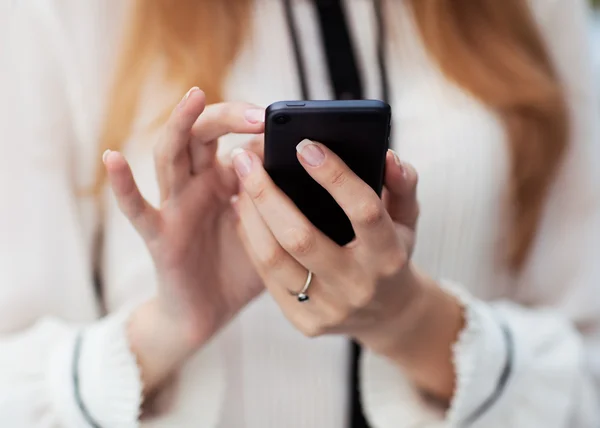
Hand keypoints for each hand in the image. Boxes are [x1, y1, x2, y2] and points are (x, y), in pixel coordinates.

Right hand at [103, 88, 265, 392]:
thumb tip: (305, 167)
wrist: (209, 312)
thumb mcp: (269, 229)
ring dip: (180, 124)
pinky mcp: (158, 234)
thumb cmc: (240, 268)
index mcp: (226, 180)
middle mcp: (198, 184)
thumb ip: (281, 201)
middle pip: (202, 135)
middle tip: (258, 114)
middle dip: (226, 117)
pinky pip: (137, 208)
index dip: (257, 127)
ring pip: (170, 156)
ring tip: (194, 96)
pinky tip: (113, 158)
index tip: (287, 121)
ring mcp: (175, 205)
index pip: (237, 138)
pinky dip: (123, 184)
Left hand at [232, 139, 462, 399]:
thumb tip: (387, 155)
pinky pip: (267, 276)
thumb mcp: (407, 219)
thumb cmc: (392, 254)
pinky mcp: (305, 322)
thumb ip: (402, 184)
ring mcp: (329, 309)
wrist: (388, 314)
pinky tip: (243, 211)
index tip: (305, 145)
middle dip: (267, 193)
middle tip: (245, 156)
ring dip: (250, 214)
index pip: (363, 211)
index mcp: (389, 256)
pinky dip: (251, 238)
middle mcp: (359, 286)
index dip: (334, 176)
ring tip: (238, 180)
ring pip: (274, 258)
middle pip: (301, 237)